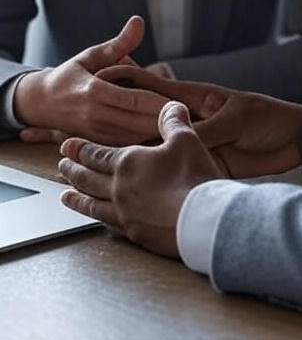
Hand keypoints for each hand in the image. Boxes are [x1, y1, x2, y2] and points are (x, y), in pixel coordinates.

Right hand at [14, 17, 169, 144]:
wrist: (41, 103)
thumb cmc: (71, 75)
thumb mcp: (93, 55)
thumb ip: (120, 42)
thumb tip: (139, 22)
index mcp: (95, 91)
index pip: (136, 100)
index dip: (161, 103)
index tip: (183, 103)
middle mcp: (96, 115)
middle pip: (139, 123)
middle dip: (165, 122)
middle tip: (190, 118)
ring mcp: (96, 133)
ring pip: (136, 139)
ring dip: (158, 135)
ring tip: (183, 129)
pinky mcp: (98, 144)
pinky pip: (127, 147)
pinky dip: (145, 144)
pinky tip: (163, 140)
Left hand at [58, 101, 229, 257]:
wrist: (202, 219)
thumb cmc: (193, 177)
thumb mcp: (186, 140)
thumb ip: (174, 122)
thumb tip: (171, 106)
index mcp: (128, 162)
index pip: (97, 154)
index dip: (81, 149)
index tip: (66, 146)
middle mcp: (119, 189)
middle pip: (89, 178)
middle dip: (73, 170)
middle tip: (61, 166)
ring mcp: (125, 213)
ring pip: (92, 204)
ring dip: (77, 198)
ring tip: (65, 196)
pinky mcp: (135, 233)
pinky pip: (109, 224)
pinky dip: (98, 219)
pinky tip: (98, 219)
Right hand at [96, 66, 301, 177]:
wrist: (297, 141)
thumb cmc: (269, 119)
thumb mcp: (236, 121)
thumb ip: (205, 133)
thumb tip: (175, 147)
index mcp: (193, 100)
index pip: (152, 87)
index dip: (126, 81)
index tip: (96, 77)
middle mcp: (188, 121)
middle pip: (145, 121)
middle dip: (116, 124)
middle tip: (82, 131)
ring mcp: (194, 144)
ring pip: (156, 149)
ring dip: (131, 155)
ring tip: (95, 163)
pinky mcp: (204, 165)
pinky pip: (176, 169)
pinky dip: (157, 176)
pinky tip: (134, 185)